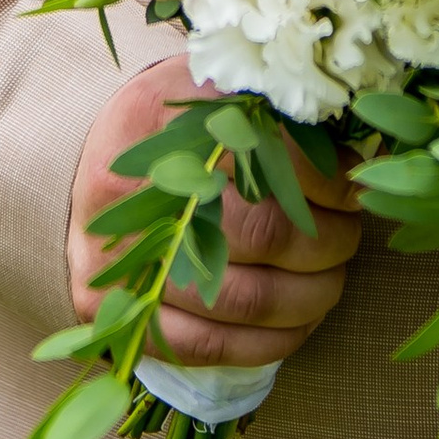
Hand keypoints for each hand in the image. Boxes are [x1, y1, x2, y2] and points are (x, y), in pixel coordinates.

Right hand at [67, 57, 362, 368]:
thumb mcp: (210, 91)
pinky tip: (298, 324)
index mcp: (156, 123)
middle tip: (350, 236)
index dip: (324, 180)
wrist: (85, 171)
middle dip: (328, 243)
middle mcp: (129, 196)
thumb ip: (270, 108)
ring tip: (332, 280)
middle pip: (261, 234)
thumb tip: (353, 146)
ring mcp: (116, 264)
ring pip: (242, 301)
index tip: (353, 188)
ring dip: (310, 298)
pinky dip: (267, 344)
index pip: (264, 157)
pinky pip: (206, 348)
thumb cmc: (169, 128)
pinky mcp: (114, 318)